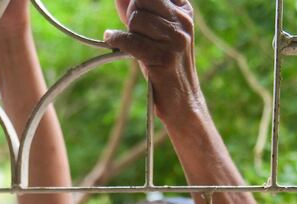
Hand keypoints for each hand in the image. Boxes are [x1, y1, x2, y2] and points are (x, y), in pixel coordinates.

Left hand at [105, 0, 201, 121]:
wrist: (182, 100)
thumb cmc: (164, 65)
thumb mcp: (155, 33)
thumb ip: (137, 11)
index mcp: (184, 10)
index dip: (138, 1)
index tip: (134, 11)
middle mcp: (183, 21)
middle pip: (143, 0)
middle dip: (133, 13)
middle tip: (135, 30)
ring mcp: (175, 39)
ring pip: (137, 20)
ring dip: (129, 32)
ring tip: (137, 46)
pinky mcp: (164, 58)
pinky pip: (131, 40)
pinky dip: (117, 40)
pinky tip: (112, 40)